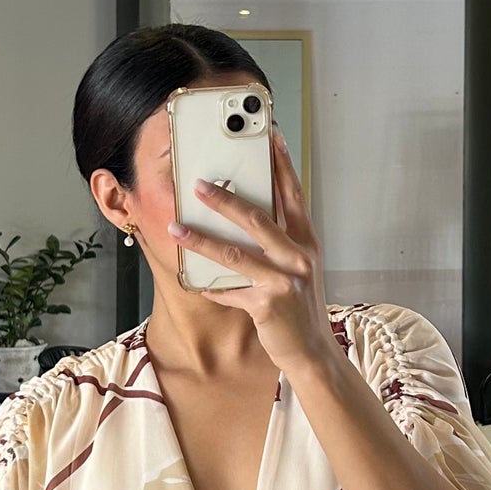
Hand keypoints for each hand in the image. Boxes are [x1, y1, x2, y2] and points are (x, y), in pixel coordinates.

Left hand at [165, 130, 338, 376]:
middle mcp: (298, 257)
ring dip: (202, 239)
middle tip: (198, 183)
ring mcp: (284, 281)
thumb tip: (245, 216)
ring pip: (236, 253)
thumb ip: (278, 243)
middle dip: (225, 199)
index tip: (269, 137)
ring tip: (178, 227)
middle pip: (258, 219)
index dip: (281, 165)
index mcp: (306, 242)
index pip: (293, 195)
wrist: (313, 352)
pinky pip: (230, 291)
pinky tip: (191, 279)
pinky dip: (210, 286)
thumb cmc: (300, 307)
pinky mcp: (269, 305)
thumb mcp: (297, 269)